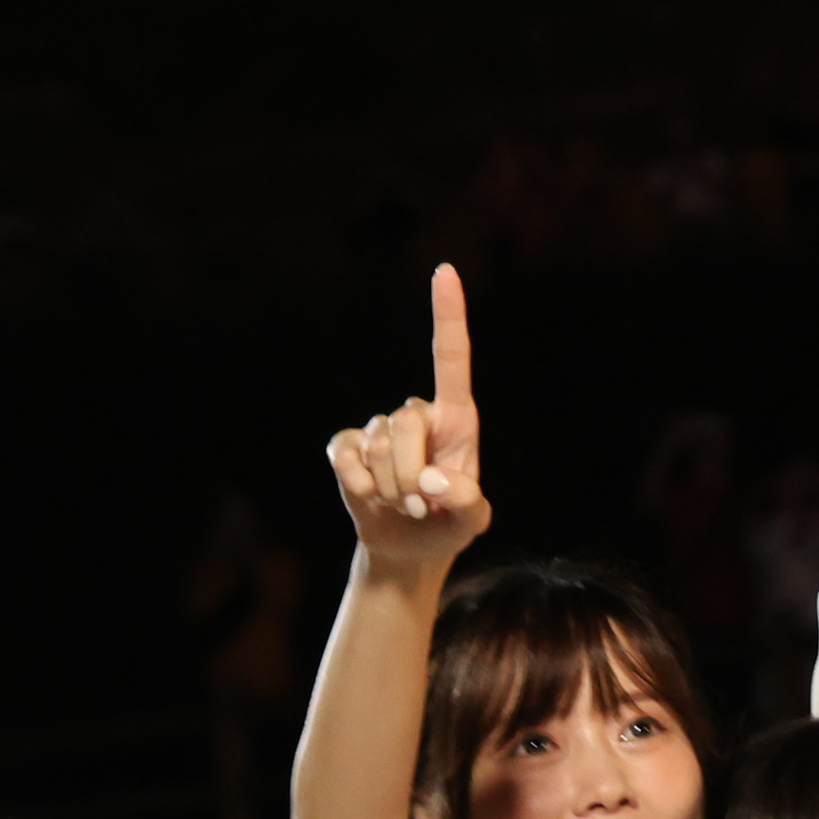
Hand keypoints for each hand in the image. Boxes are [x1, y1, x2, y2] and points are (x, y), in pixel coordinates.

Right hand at [327, 264, 492, 570]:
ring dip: (390, 487)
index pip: (451, 357)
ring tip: (404, 506)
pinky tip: (370, 499)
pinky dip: (358, 485)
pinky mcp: (347, 447)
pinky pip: (346, 456)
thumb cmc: (449, 525)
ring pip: (376, 443)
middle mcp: (417, 414)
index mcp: (456, 418)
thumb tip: (431, 481)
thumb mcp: (473, 520)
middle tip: (422, 505)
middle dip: (411, 473)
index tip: (445, 270)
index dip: (447, 314)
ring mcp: (378, 429)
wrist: (409, 548)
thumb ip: (466, 502)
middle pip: (405, 421)